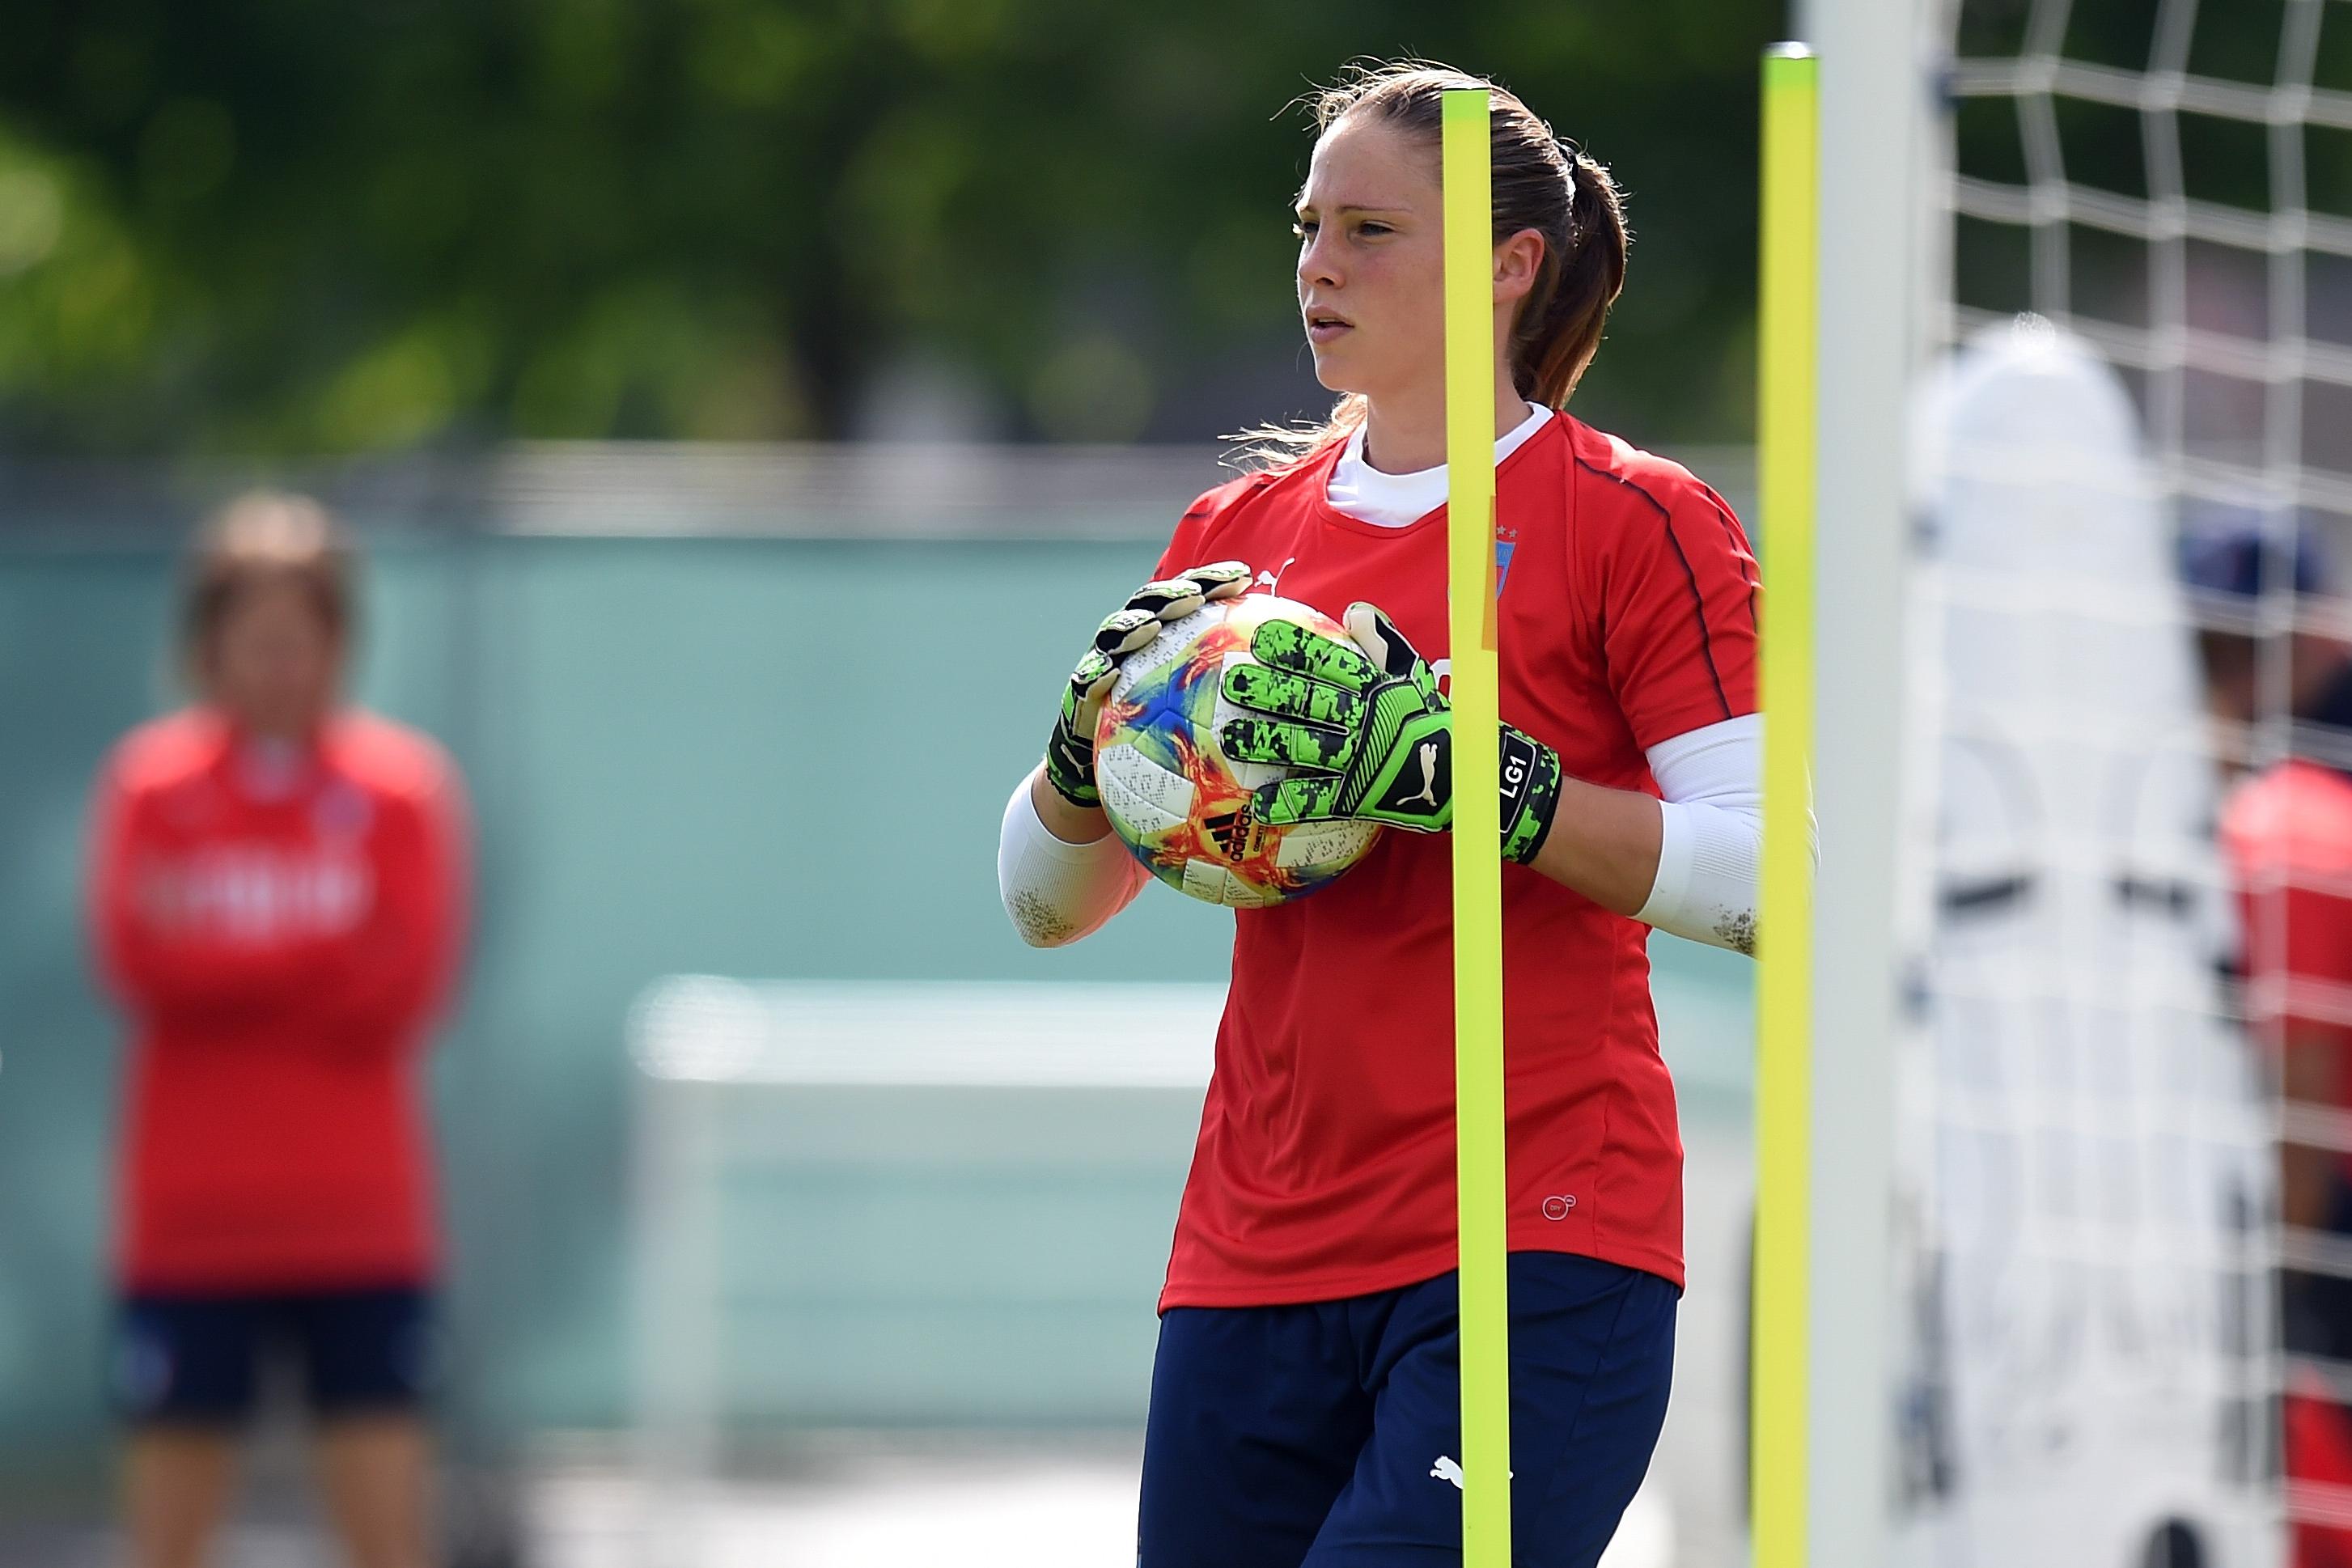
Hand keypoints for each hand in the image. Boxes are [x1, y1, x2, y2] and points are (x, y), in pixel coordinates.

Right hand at [1041, 561, 1251, 808]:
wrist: (1106, 771)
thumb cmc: (1166, 742)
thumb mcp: (1204, 716)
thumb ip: (1237, 696)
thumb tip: (1297, 692)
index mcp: (1167, 638)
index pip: (1192, 600)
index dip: (1214, 582)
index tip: (1243, 577)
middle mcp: (1135, 643)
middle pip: (1151, 605)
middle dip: (1171, 594)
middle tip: (1193, 595)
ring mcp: (1104, 663)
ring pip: (1114, 635)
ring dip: (1130, 626)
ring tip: (1149, 626)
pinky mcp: (1081, 693)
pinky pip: (1087, 682)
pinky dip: (1097, 675)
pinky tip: (1111, 674)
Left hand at [1218, 602, 1564, 862]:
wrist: (1471, 776)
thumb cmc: (1434, 722)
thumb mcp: (1414, 676)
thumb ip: (1383, 643)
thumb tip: (1353, 610)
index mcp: (1375, 688)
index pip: (1331, 663)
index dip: (1297, 650)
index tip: (1262, 639)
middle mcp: (1364, 720)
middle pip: (1310, 703)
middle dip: (1269, 692)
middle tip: (1231, 682)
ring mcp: (1361, 759)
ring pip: (1306, 748)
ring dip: (1267, 744)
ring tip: (1230, 740)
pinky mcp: (1360, 796)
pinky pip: (1319, 800)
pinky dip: (1290, 803)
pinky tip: (1259, 805)